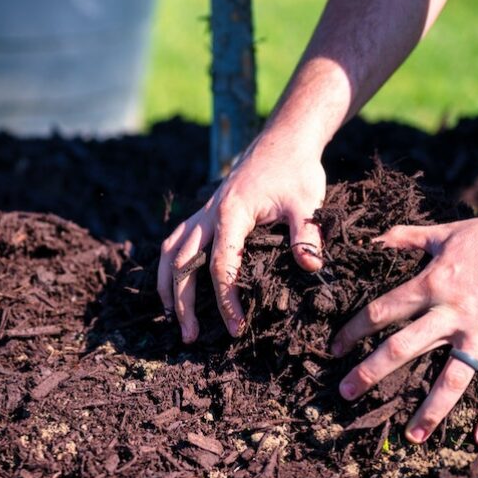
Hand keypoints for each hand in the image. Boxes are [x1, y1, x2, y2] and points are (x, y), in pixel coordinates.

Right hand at [158, 129, 325, 342]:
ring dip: (167, 286)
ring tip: (171, 318)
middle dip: (182, 302)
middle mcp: (209, 213)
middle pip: (182, 263)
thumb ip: (307, 234)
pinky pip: (176, 240)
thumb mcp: (307, 202)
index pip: (220, 265)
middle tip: (190, 337)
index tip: (236, 327)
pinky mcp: (206, 212)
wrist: (284, 140)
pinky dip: (170, 265)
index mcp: (231, 214)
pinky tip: (174, 285)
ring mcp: (204, 212)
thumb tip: (310, 267)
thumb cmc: (296, 171)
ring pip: (170, 251)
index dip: (225, 300)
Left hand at [332, 209, 477, 445]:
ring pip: (451, 378)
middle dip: (372, 372)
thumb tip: (373, 238)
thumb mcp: (441, 234)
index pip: (381, 312)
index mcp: (430, 285)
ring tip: (411, 436)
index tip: (335, 349)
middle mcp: (451, 313)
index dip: (354, 331)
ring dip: (430, 410)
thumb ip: (404, 237)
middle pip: (403, 348)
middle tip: (346, 393)